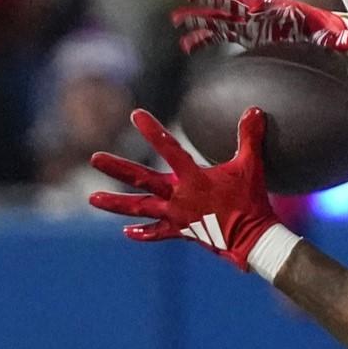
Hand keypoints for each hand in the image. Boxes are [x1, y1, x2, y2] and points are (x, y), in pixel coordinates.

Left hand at [89, 108, 282, 270]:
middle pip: (141, 180)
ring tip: (92, 199)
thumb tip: (255, 109)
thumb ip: (250, 137)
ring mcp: (177, 216)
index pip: (169, 149)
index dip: (152, 131)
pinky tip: (126, 231)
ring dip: (116, 203)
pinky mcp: (181, 232)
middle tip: (94, 158)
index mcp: (193, 178)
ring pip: (140, 208)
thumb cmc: (251, 200)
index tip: (135, 115)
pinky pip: (157, 233)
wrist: (252, 239)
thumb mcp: (251, 166)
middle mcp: (179, 196)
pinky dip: (142, 233)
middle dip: (117, 168)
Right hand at [171, 0, 347, 58]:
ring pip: (219, 23)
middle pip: (223, 11)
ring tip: (178, 31)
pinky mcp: (252, 37)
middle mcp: (256, 15)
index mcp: (268, 10)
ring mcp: (252, 26)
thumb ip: (338, 35)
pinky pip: (224, 37)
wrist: (331, 33)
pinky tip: (191, 48)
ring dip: (200, 26)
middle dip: (201, 11)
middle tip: (177, 15)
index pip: (237, 2)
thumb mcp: (332, 30)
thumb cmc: (328, 29)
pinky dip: (207, 40)